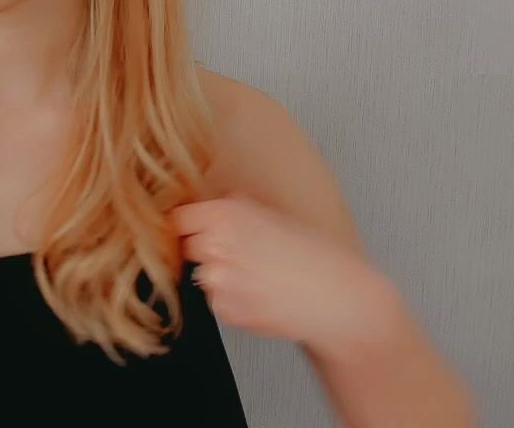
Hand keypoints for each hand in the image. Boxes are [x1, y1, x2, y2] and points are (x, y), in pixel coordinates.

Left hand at [169, 195, 400, 352]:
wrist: (335, 297)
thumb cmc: (313, 255)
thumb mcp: (272, 214)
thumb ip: (234, 209)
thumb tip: (210, 203)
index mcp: (226, 214)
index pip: (178, 218)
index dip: (188, 225)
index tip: (193, 230)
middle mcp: (216, 245)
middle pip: (188, 247)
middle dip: (207, 251)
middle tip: (241, 255)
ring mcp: (217, 280)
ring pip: (204, 277)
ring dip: (223, 278)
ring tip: (259, 277)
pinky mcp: (224, 310)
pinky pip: (218, 303)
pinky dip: (234, 301)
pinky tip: (262, 295)